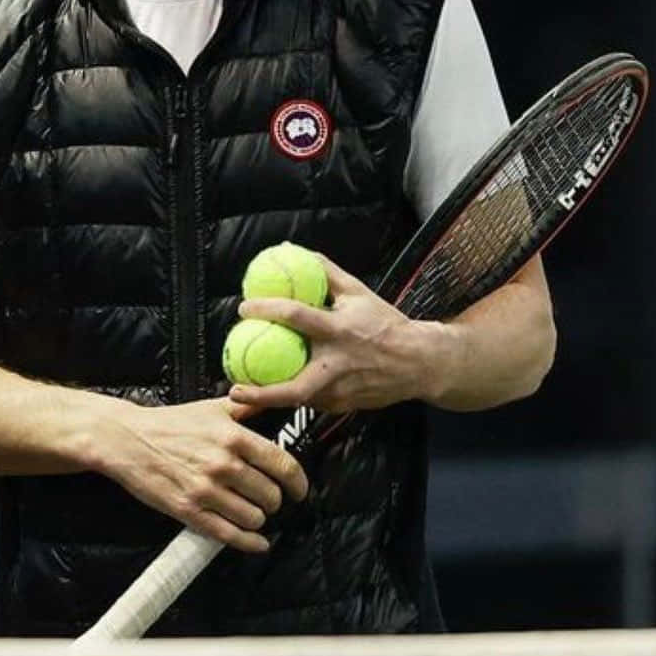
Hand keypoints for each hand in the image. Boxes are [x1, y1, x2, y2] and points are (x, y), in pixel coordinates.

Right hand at [94, 396, 308, 552]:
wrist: (126, 439)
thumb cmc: (168, 423)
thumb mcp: (211, 407)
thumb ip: (247, 408)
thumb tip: (275, 402)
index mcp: (234, 437)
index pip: (284, 466)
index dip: (299, 484)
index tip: (299, 490)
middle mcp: (224, 464)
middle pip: (271, 496)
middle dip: (273, 501)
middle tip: (266, 499)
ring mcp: (206, 490)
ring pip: (254, 517)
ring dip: (258, 519)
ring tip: (251, 512)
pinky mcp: (189, 510)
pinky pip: (230, 534)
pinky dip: (249, 542)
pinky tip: (257, 542)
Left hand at [227, 255, 442, 414]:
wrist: (421, 363)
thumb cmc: (385, 323)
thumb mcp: (357, 291)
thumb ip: (324, 271)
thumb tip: (292, 250)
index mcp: (339, 330)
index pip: (297, 316)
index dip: (267, 310)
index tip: (243, 309)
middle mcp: (338, 363)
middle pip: (295, 387)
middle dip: (262, 394)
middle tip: (233, 388)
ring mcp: (341, 390)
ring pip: (299, 400)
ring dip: (270, 399)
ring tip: (243, 393)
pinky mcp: (343, 405)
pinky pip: (311, 402)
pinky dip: (292, 397)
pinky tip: (274, 389)